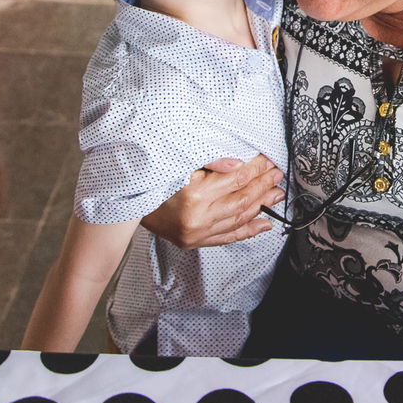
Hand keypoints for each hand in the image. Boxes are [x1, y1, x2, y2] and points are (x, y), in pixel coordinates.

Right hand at [139, 154, 285, 249]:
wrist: (124, 204)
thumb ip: (209, 161)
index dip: (256, 168)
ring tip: (276, 194)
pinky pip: (227, 237)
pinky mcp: (193, 242)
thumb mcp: (177, 161)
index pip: (236, 179)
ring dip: (261, 205)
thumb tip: (238, 163)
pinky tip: (264, 223)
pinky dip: (248, 230)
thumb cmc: (151, 178)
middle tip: (278, 174)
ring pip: (238, 218)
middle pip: (242, 199)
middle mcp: (197, 217)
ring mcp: (195, 233)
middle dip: (263, 185)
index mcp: (193, 193)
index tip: (268, 159)